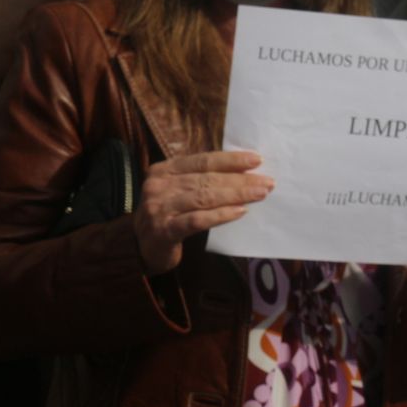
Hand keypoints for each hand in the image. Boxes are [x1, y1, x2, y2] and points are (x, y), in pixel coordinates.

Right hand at [133, 150, 271, 273]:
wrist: (140, 247)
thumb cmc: (166, 215)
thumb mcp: (175, 191)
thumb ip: (198, 180)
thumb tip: (240, 173)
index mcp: (162, 170)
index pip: (201, 160)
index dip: (230, 160)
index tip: (256, 160)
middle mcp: (158, 185)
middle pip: (206, 179)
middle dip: (239, 180)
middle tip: (267, 182)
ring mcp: (159, 207)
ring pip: (203, 197)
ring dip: (235, 195)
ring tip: (259, 194)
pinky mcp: (164, 230)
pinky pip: (197, 220)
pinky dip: (220, 215)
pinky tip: (240, 212)